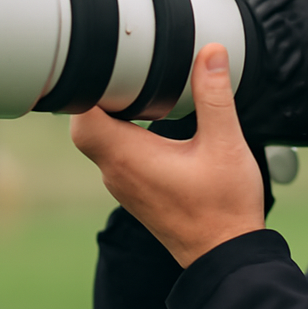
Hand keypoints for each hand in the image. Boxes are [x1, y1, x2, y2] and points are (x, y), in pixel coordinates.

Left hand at [71, 44, 265, 267]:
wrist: (226, 254)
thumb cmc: (224, 208)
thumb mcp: (225, 144)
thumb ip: (214, 96)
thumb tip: (211, 54)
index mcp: (129, 157)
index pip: (81, 114)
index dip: (87, 86)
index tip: (108, 67)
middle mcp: (117, 173)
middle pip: (86, 125)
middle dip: (102, 96)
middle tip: (129, 74)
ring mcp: (124, 186)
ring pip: (101, 141)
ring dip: (114, 117)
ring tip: (142, 94)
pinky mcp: (136, 193)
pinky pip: (117, 157)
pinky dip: (126, 136)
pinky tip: (153, 127)